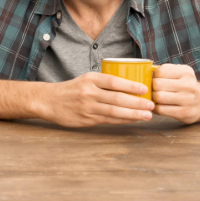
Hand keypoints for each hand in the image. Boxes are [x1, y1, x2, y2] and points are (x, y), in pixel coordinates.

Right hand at [39, 72, 153, 126]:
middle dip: (137, 102)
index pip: (114, 82)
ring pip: (114, 111)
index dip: (131, 86)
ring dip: (133, 114)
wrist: (48, 101)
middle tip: (151, 104)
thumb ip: (104, 83)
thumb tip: (131, 87)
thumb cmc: (71, 90)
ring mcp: (87, 107)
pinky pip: (108, 120)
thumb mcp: (85, 80)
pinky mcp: (86, 119)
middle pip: (117, 98)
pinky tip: (133, 119)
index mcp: (89, 79)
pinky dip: (123, 120)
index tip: (145, 89)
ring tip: (147, 115)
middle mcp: (88, 93)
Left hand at [152, 64, 199, 123]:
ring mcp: (188, 100)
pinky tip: (160, 106)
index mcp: (186, 72)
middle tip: (155, 90)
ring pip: (158, 97)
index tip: (157, 80)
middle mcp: (189, 85)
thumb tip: (143, 73)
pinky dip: (156, 108)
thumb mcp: (179, 73)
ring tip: (157, 98)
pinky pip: (160, 109)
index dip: (154, 76)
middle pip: (157, 84)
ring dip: (153, 98)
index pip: (160, 71)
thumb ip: (163, 71)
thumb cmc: (185, 86)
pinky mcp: (184, 112)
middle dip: (152, 88)